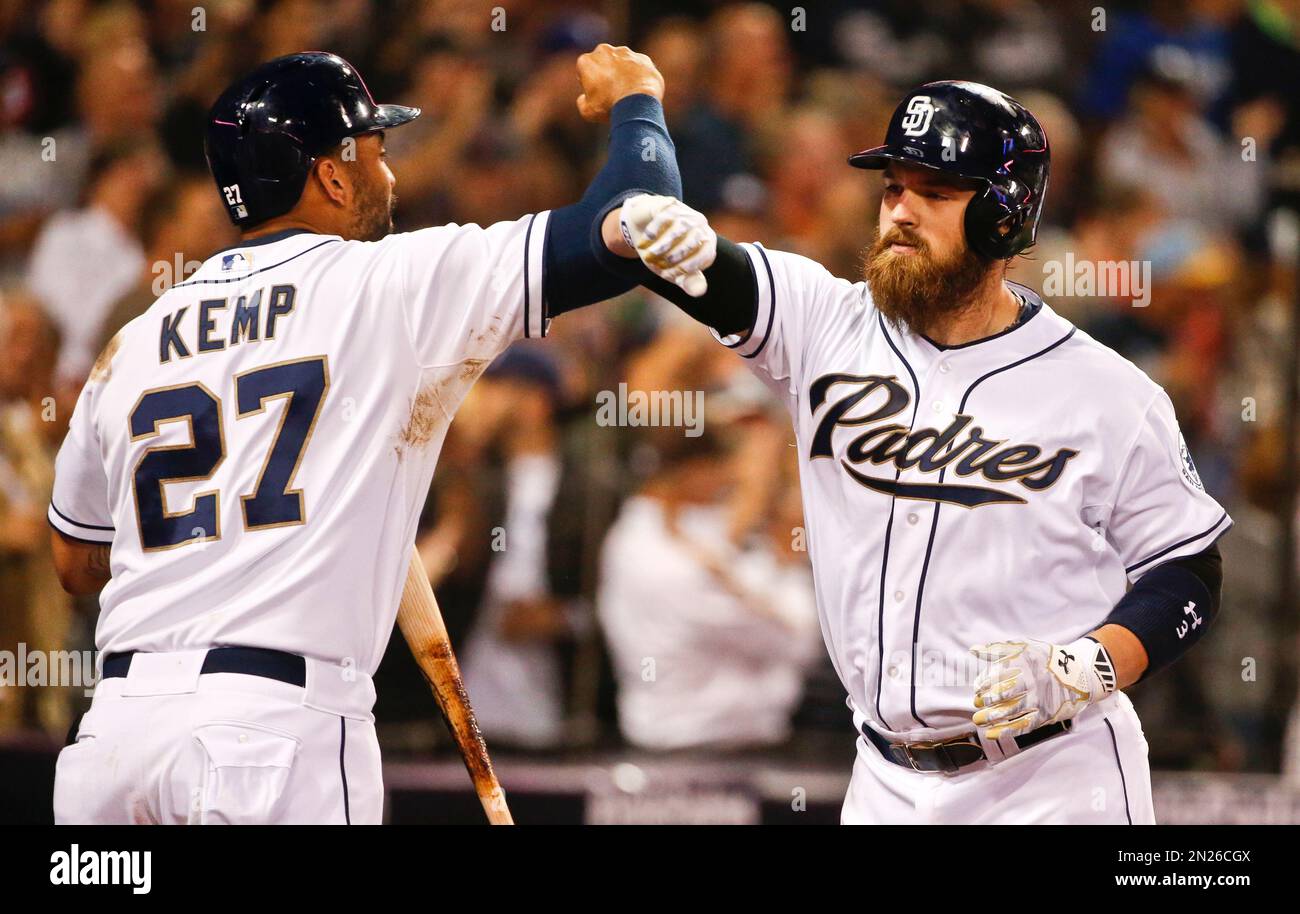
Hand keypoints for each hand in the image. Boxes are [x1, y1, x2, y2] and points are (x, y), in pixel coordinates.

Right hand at [576, 43, 663, 121]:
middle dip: (605, 73)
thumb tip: (584, 98)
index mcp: (586, 61)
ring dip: (622, 72)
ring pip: (621, 62)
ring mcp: (625, 52)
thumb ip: (582, 101)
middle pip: (602, 62)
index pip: (584, 71)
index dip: (589, 85)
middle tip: (611, 92)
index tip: (597, 96)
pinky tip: (639, 90)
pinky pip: (638, 66)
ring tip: (627, 92)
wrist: (639, 104)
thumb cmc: (610, 107)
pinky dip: (638, 75)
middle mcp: (604, 51)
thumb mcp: (588, 111)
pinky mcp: (642, 58)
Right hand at [619, 194, 716, 296]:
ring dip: (664, 244)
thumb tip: (699, 292)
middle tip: (658, 265)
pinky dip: (654, 231)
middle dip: (675, 256)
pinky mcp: (668, 204)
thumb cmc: (663, 253)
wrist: (643, 231)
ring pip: (680, 226)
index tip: (671, 275)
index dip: (690, 267)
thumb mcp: (674, 271)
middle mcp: (700, 224)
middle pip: (694, 240)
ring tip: (650, 255)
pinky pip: (664, 216)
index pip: (706, 254)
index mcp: (706, 241)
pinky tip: (645, 240)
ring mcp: (684, 212)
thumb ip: (687, 281)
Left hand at [970, 637, 1116, 739]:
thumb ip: (998, 649)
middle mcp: (1033, 681)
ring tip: (978, 720)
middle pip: (1004, 693)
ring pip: (1012, 711)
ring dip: (992, 718)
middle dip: (986, 701)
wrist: (1079, 673)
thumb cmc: (1046, 658)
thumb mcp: (1024, 647)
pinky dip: (1006, 731)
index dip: (984, 683)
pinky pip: (1024, 725)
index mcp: (1025, 663)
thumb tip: (973, 650)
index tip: (977, 688)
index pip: (998, 674)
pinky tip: (991, 733)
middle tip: (976, 704)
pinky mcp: (1046, 715)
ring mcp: (1040, 699)